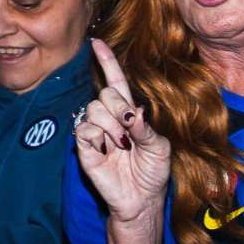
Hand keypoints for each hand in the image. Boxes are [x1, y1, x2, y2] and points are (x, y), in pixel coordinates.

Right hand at [73, 37, 170, 226]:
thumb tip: (133, 112)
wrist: (142, 199)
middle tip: (130, 131)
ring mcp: (95, 132)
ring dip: (111, 127)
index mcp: (129, 112)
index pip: (115, 81)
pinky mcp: (84, 148)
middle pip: (104, 95)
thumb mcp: (159, 147)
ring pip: (93, 110)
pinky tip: (106, 152)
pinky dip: (98, 139)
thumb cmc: (152, 171)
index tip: (96, 43)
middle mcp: (109, 119)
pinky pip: (83, 130)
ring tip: (121, 146)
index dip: (106, 62)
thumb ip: (146, 128)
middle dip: (119, 109)